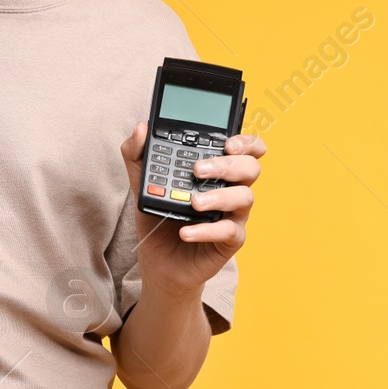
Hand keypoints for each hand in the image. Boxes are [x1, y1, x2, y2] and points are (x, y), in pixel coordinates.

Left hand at [119, 122, 264, 297]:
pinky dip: (207, 230)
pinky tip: (186, 231)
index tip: (228, 142)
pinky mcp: (230, 241)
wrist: (157, 261)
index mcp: (218, 171)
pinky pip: (229, 232)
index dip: (246, 141)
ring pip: (245, 197)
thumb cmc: (159, 219)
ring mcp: (233, 215)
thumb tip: (140, 127)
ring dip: (220, 197)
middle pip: (250, 168)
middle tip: (198, 169)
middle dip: (227, 165)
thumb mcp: (142, 184)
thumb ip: (137, 155)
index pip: (246, 149)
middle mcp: (231, 189)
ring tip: (194, 202)